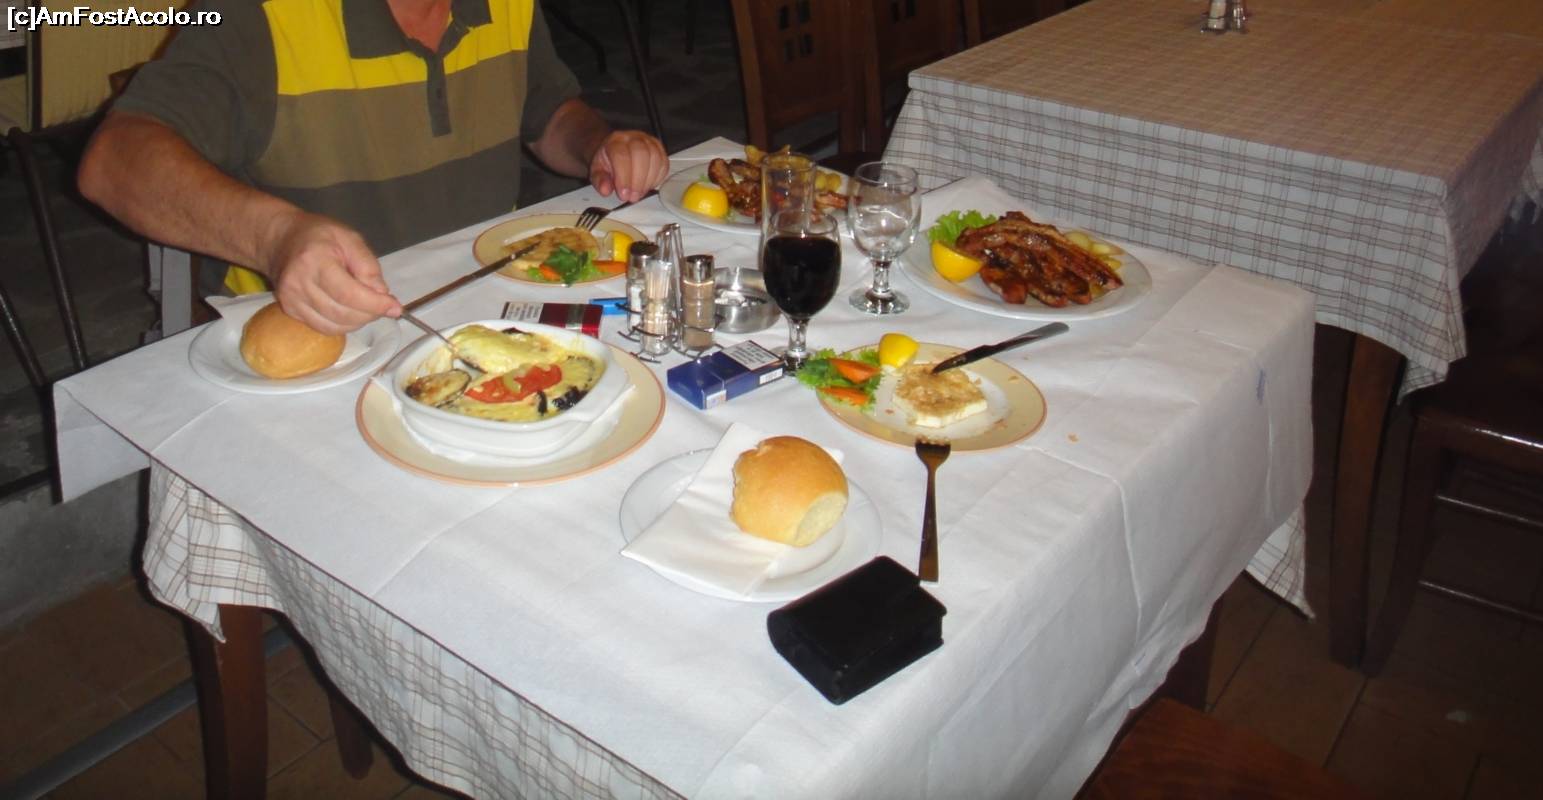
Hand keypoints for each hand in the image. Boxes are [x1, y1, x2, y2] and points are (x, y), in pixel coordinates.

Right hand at [260, 212, 400, 334]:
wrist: (280, 240)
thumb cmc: (319, 236)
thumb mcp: (350, 239)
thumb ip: (368, 267)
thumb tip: (383, 296)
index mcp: (314, 260)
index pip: (348, 294)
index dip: (375, 305)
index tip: (395, 308)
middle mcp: (299, 283)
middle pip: (343, 314)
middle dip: (370, 313)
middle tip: (382, 304)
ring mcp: (291, 300)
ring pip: (335, 326)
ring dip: (358, 321)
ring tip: (365, 305)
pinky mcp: (289, 311)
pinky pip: (323, 328)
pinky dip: (343, 325)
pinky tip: (349, 311)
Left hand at [589, 130, 668, 203]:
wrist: (616, 150)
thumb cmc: (608, 160)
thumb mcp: (597, 171)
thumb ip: (600, 180)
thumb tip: (605, 189)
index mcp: (615, 141)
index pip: (621, 155)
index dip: (624, 177)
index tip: (623, 194)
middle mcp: (633, 138)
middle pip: (641, 154)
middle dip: (638, 180)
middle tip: (633, 196)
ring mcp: (649, 142)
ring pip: (656, 158)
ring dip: (648, 181)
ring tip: (639, 193)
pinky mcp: (659, 149)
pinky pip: (664, 164)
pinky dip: (658, 178)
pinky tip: (648, 186)